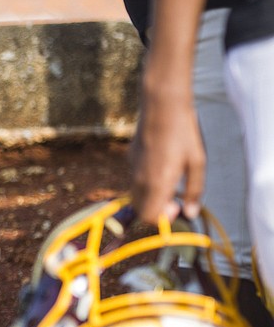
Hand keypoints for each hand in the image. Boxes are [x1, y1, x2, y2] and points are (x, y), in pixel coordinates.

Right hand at [132, 55, 205, 223]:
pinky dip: (145, 183)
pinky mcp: (130, 158)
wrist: (161, 107)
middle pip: (140, 210)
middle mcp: (140, 180)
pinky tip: (160, 165)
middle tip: (173, 200)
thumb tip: (191, 213)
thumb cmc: (183, 134)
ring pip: (136, 196)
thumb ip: (195, 191)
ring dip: (150, 198)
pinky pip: (134, 180)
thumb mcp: (197, 163)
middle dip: (155, 211)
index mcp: (158, 183)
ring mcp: (132, 169)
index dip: (163, 219)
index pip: (150, 217)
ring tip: (169, 182)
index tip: (176, 208)